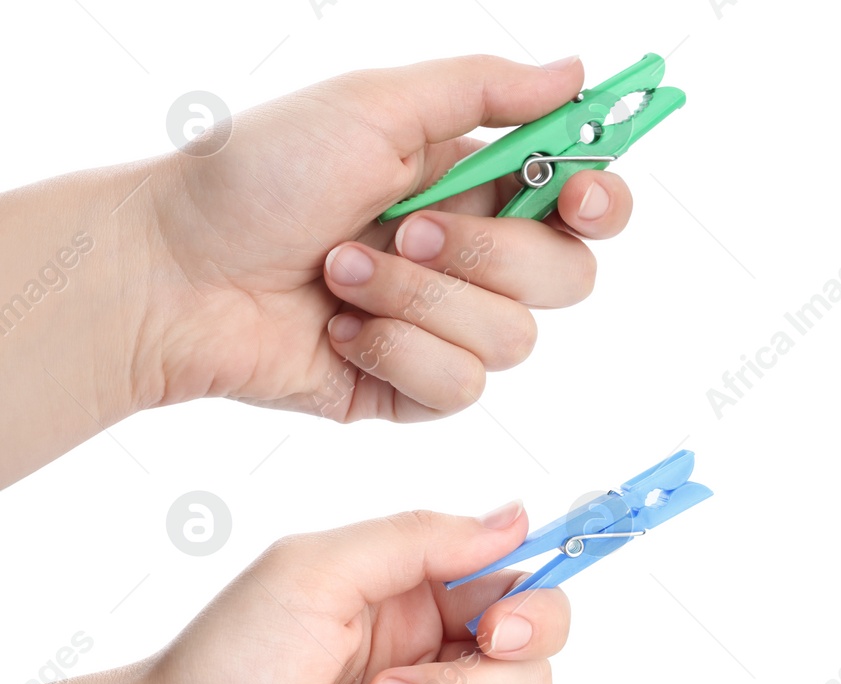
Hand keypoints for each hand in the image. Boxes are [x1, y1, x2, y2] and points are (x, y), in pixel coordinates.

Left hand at [145, 55, 632, 421]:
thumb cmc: (257, 179)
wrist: (179, 273)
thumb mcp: (373, 105)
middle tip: (406, 227)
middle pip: (567, 279)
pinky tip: (339, 329)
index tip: (578, 195)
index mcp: (474, 186)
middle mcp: (473, 260)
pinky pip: (461, 387)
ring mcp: (448, 328)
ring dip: (419, 300)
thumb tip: (576, 75)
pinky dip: (395, 352)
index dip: (600, 202)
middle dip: (488, 256)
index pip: (582, 205)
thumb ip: (483, 90)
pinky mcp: (417, 390)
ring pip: (513, 340)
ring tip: (340, 274)